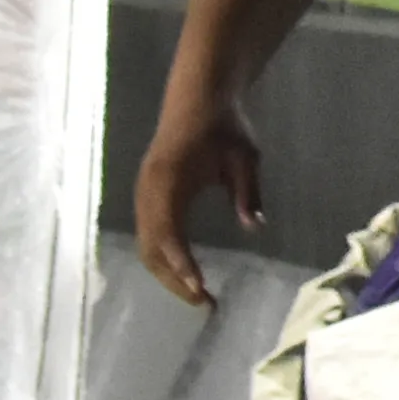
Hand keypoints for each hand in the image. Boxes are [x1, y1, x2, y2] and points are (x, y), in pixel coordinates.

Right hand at [132, 95, 261, 308]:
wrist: (199, 97)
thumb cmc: (224, 126)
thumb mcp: (245, 158)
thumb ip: (247, 192)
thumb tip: (254, 225)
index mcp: (168, 182)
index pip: (169, 235)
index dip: (182, 265)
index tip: (199, 288)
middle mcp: (148, 192)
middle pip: (152, 248)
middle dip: (173, 279)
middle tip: (204, 302)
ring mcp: (144, 193)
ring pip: (147, 244)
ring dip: (167, 272)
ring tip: (195, 293)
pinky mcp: (148, 194)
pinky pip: (149, 233)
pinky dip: (162, 256)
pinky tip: (183, 270)